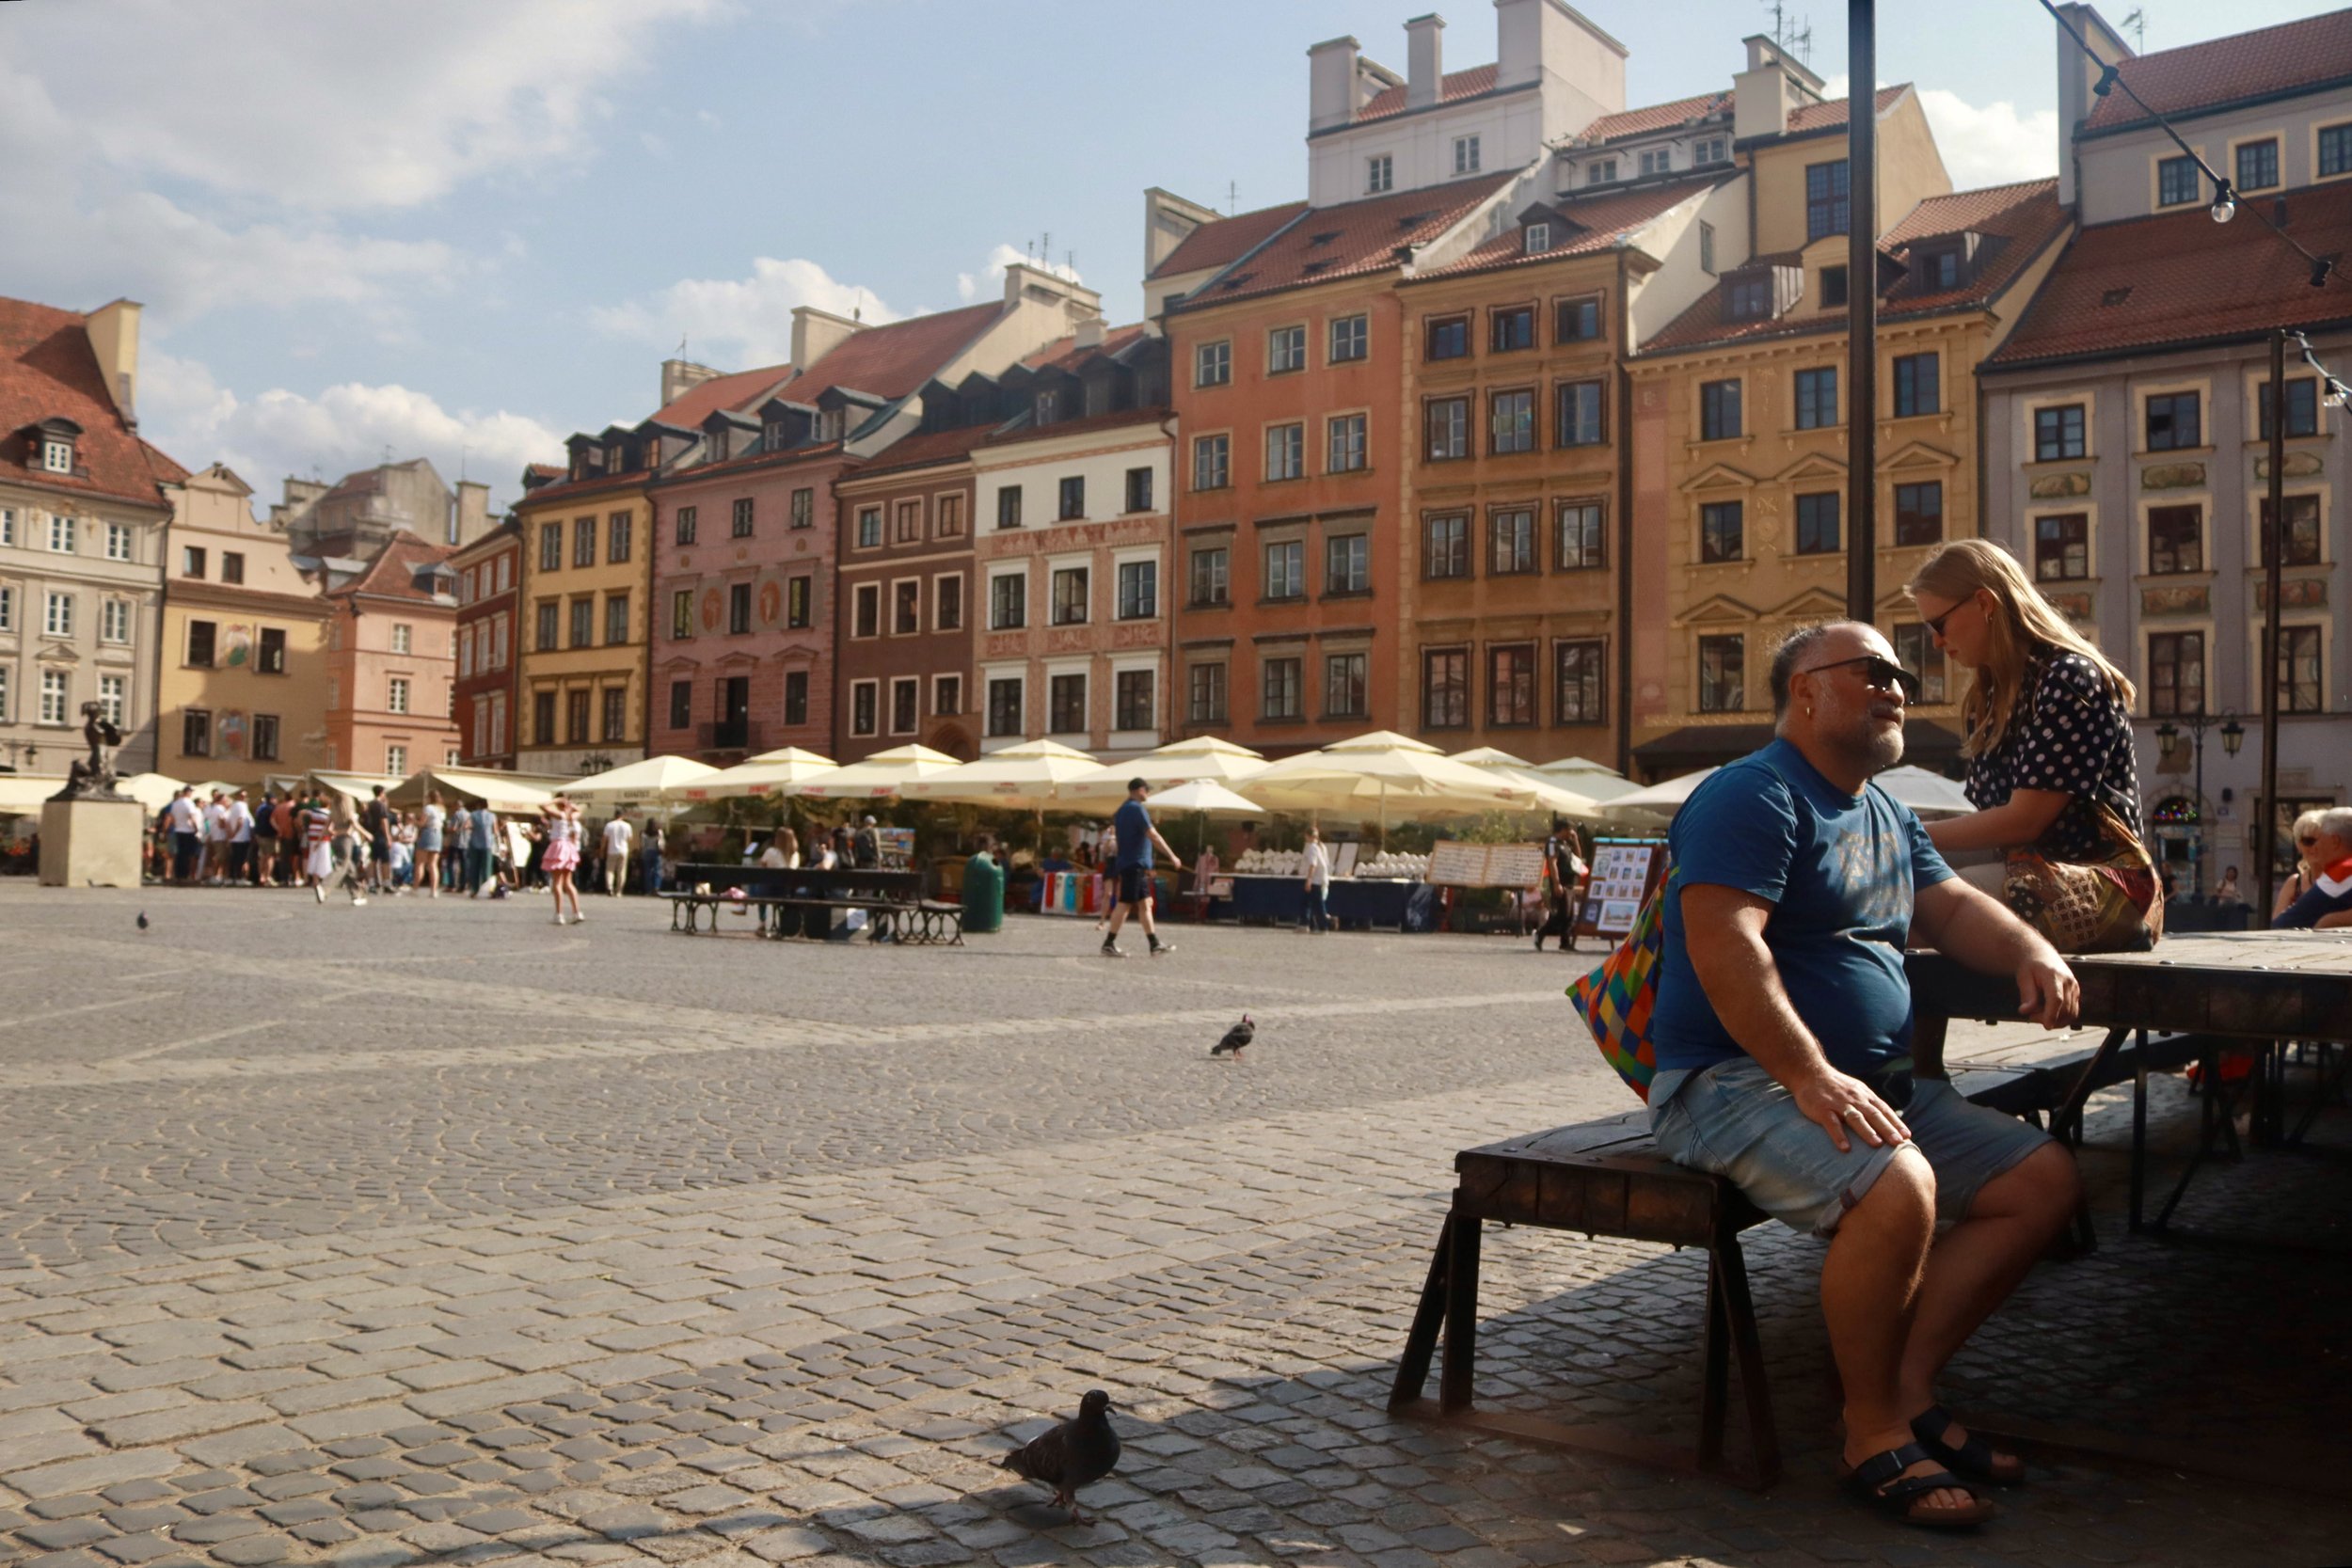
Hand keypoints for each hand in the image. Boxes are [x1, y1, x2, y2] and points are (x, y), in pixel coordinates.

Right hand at [1792, 1070, 1910, 1153]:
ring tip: (1877, 1144)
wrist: (1810, 1072)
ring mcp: (1838, 1103)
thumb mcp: (1857, 1090)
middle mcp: (1854, 1099)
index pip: (1883, 1110)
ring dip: (1867, 1131)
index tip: (1907, 1136)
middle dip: (1887, 1129)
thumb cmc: (1836, 1086)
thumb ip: (1870, 1104)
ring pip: (1855, 1118)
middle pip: (1873, 1115)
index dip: (1895, 1123)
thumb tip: (1889, 1122)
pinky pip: (1832, 1123)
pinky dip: (1839, 1135)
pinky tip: (1845, 1148)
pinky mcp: (1822, 1108)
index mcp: (1864, 1095)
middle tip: (1898, 1142)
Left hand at [2014, 946, 2079, 1028]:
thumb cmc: (2030, 967)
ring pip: (2071, 1013)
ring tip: (2039, 1013)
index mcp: (2054, 976)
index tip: (2046, 1026)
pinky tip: (2048, 1013)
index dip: (2052, 1014)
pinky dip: (2062, 1017)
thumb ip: (2027, 995)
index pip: (2056, 999)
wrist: (2041, 955)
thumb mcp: (2023, 978)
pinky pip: (2073, 1011)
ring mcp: (2075, 987)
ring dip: (2056, 1020)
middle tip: (2031, 1016)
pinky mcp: (2077, 992)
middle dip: (2048, 1018)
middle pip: (2065, 1009)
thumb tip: (2025, 1011)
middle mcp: (2069, 982)